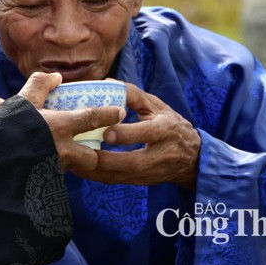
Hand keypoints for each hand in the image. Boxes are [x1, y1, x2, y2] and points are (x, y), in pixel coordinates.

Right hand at [18, 72, 126, 174]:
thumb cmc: (6, 127)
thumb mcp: (22, 100)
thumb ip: (40, 84)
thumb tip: (56, 77)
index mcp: (60, 127)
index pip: (92, 119)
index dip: (108, 115)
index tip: (119, 113)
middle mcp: (62, 150)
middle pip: (91, 158)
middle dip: (92, 155)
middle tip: (86, 147)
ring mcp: (54, 169)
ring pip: (72, 168)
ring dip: (71, 163)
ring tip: (61, 156)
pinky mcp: (43, 183)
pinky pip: (55, 176)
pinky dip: (53, 170)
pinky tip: (42, 164)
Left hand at [76, 82, 199, 188]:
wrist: (192, 158)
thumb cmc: (170, 125)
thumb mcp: (158, 106)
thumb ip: (134, 95)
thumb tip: (106, 83)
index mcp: (164, 130)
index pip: (145, 134)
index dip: (126, 135)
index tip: (106, 132)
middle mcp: (159, 153)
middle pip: (132, 162)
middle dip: (106, 160)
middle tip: (82, 151)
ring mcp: (150, 171)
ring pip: (122, 176)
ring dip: (96, 171)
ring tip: (74, 161)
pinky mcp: (142, 182)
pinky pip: (117, 181)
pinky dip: (98, 177)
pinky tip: (80, 169)